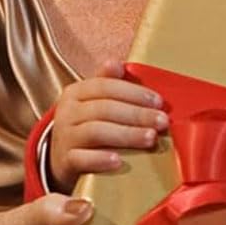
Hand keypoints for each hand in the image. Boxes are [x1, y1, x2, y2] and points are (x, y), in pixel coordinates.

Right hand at [48, 62, 169, 192]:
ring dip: (127, 135)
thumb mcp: (94, 102)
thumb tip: (117, 64)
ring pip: (96, 131)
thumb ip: (108, 83)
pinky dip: (100, 159)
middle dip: (137, 114)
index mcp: (76, 92)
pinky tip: (119, 161)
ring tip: (150, 138)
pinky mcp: (64, 161)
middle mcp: (67, 112)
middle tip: (162, 122)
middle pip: (104, 109)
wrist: (63, 158)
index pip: (105, 86)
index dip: (134, 93)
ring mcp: (64, 137)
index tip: (159, 102)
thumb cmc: (88, 125)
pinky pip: (81, 159)